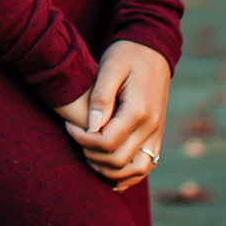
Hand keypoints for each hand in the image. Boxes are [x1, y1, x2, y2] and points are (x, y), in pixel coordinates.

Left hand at [63, 41, 170, 191]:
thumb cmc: (127, 54)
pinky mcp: (157, 135)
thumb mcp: (110, 67)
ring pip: (136, 170)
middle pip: (119, 160)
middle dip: (91, 155)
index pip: (107, 142)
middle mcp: (152, 127)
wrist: (154, 49)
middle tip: (75, 138)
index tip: (68, 127)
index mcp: (138, 110)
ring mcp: (157, 133)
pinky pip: (147, 166)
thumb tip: (92, 127)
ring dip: (110, 170)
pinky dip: (129, 175)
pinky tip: (111, 176)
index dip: (83, 140)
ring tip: (89, 156)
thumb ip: (101, 98)